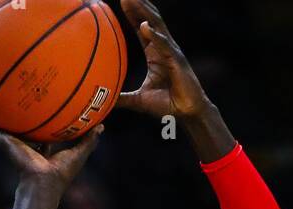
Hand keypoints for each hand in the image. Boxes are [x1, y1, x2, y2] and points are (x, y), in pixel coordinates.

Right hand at [0, 107, 102, 188]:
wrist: (44, 183)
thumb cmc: (61, 173)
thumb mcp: (78, 153)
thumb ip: (89, 140)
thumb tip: (101, 126)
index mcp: (41, 146)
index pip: (40, 129)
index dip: (41, 116)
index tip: (42, 101)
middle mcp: (26, 144)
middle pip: (20, 123)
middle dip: (16, 110)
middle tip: (14, 89)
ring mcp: (14, 144)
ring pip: (2, 125)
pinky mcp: (5, 144)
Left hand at [116, 0, 207, 119]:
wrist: (187, 113)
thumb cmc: (167, 105)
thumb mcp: (140, 101)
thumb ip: (123, 99)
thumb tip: (105, 103)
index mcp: (154, 53)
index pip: (141, 28)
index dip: (132, 14)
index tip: (121, 1)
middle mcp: (163, 48)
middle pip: (149, 20)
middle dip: (138, 5)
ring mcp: (171, 51)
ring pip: (157, 27)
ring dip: (145, 12)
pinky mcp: (178, 60)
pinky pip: (165, 46)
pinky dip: (155, 36)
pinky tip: (146, 26)